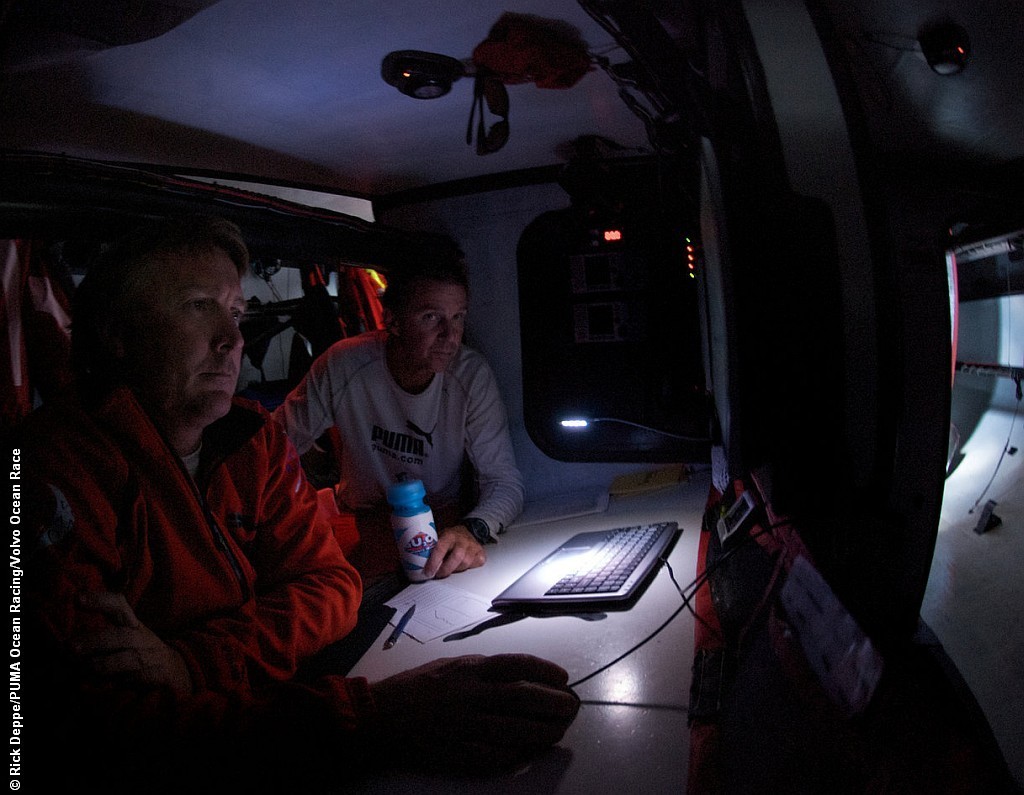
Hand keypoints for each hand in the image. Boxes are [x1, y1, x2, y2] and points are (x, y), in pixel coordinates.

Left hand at [73, 591, 192, 694]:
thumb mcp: (125, 632)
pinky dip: (112, 680)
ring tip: (84, 667)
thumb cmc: (137, 647)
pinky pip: (129, 678)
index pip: (118, 604)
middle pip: (119, 635)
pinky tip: (96, 682)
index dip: (99, 600)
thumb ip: (103, 630)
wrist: (170, 667)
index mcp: (130, 622)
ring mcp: (145, 655)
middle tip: (71, 646)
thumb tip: (64, 639)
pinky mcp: (150, 674)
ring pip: (126, 658)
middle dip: (96, 640)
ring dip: (103, 663)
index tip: (78, 599)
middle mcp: (139, 636)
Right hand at [369, 654, 579, 770]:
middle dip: (554, 702)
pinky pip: (495, 756)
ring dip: (543, 731)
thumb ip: (481, 670)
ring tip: (558, 730)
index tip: (563, 678)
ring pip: (516, 729)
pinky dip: (516, 756)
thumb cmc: (415, 688)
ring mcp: (465, 726)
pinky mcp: (457, 753)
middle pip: (524, 697)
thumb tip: (518, 675)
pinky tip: (529, 753)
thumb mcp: (449, 666)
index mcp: (470, 669)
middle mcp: (470, 695)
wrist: (379, 717)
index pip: (518, 665)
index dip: (546, 671)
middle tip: (571, 706)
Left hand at [424, 524, 485, 578]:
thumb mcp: (439, 538)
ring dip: (455, 570)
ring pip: (465, 564)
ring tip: (448, 570)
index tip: (428, 572)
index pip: (441, 548)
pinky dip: (467, 569)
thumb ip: (431, 548)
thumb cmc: (449, 538)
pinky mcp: (480, 553)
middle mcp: (463, 540)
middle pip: (456, 558)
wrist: (464, 532)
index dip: (434, 562)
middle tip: (437, 574)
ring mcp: (473, 546)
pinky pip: (474, 565)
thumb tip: (415, 562)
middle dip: (445, 570)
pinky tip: (461, 567)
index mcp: (450, 535)